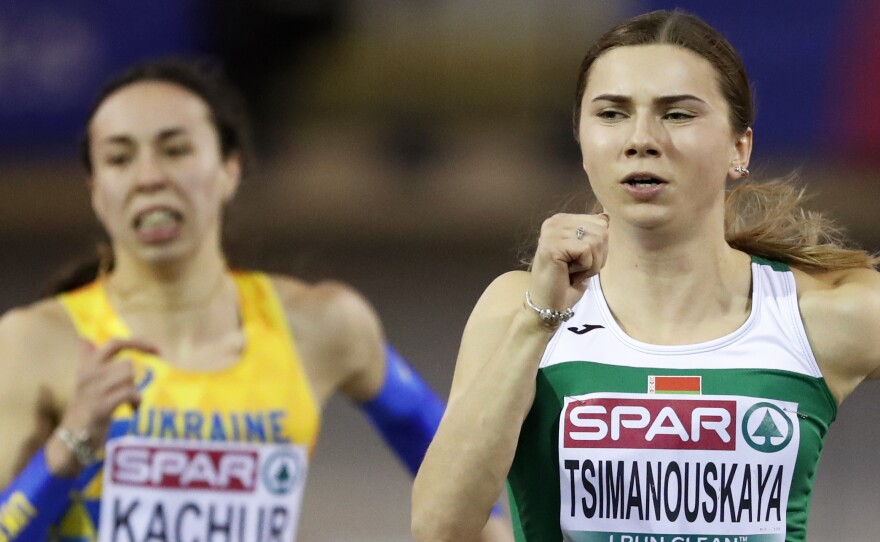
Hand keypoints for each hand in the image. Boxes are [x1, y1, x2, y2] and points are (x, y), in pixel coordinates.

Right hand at [48, 338, 157, 474]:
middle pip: (128, 364)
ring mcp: (94, 390)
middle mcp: (89, 375)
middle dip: (135, 379)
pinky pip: (129, 393)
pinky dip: (136, 402)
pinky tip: (132, 410)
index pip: (114, 344)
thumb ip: (87, 359)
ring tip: (128, 402)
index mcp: (87, 366)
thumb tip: (85, 339)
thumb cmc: (83, 408)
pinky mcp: (100, 406)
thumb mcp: (85, 381)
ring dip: (134, 391)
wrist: (71, 438)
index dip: (138, 343)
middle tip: (130, 391)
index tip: (157, 350)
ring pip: (129, 377)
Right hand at [528, 212, 608, 312]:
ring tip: (573, 272)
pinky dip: (585, 268)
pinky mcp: (553, 244)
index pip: (601, 222)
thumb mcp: (584, 253)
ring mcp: (552, 232)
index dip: (599, 247)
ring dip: (591, 264)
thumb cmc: (566, 283)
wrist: (549, 305)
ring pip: (596, 240)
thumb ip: (593, 233)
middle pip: (602, 230)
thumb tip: (607, 216)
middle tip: (578, 269)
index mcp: (562, 220)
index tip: (580, 261)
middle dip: (598, 256)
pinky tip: (568, 274)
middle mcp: (555, 221)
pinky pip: (587, 250)